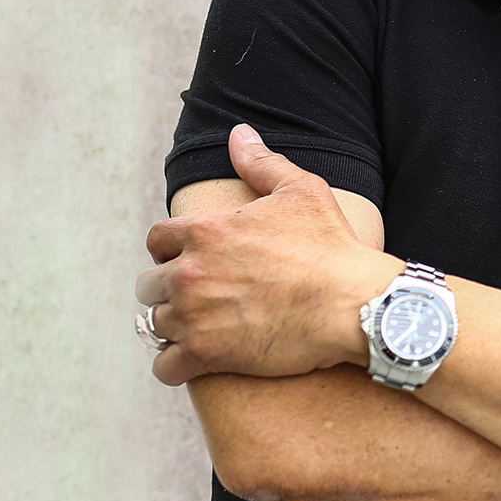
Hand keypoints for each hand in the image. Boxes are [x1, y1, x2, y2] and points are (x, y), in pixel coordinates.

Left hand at [136, 125, 400, 385]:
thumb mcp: (300, 190)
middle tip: (196, 295)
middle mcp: (191, 272)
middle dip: (168, 288)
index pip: (157, 239)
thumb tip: (238, 134)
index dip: (170, 249)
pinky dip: (173, 366)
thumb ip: (261, 162)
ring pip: (154, 324)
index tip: (188, 259)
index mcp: (206, 230)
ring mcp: (195, 315)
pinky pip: (166, 366)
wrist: (351, 304)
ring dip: (172, 326)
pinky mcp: (207, 354)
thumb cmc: (330, 245)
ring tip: (196, 327)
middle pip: (148, 284)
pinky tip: (192, 361)